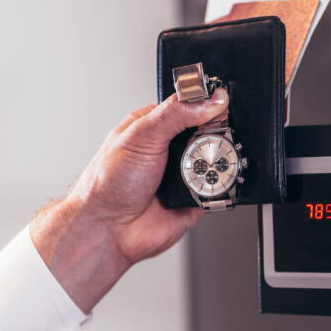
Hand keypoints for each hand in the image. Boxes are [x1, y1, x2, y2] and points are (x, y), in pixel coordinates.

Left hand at [30, 88, 228, 311]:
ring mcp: (184, 175)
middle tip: (211, 142)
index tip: (222, 106)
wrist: (109, 229)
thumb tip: (210, 100)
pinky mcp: (195, 199)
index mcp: (155, 127)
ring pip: (217, 162)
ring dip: (217, 163)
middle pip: (210, 134)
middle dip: (217, 137)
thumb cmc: (109, 182)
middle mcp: (170, 150)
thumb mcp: (142, 135)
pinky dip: (219, 188)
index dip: (208, 105)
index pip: (191, 106)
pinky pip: (219, 190)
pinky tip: (208, 186)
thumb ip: (176, 113)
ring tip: (205, 167)